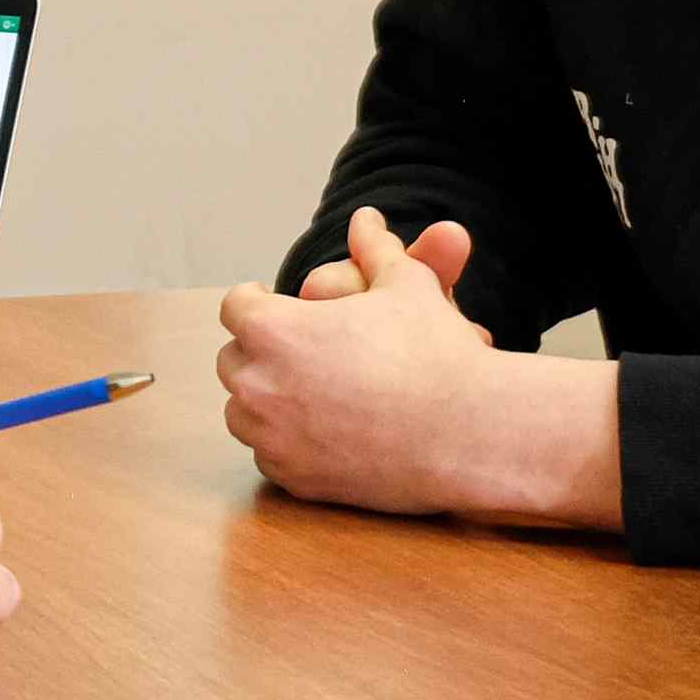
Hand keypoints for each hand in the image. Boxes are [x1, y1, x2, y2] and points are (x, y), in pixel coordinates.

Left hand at [213, 210, 615, 524]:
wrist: (467, 431)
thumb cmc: (435, 351)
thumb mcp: (406, 284)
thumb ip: (376, 249)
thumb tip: (365, 220)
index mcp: (273, 328)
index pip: (235, 306)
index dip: (255, 299)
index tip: (270, 301)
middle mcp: (259, 383)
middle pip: (232, 359)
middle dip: (257, 350)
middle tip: (291, 346)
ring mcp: (272, 437)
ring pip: (242, 411)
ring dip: (264, 397)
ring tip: (300, 387)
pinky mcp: (294, 479)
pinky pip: (268, 455)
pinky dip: (284, 442)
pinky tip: (319, 430)